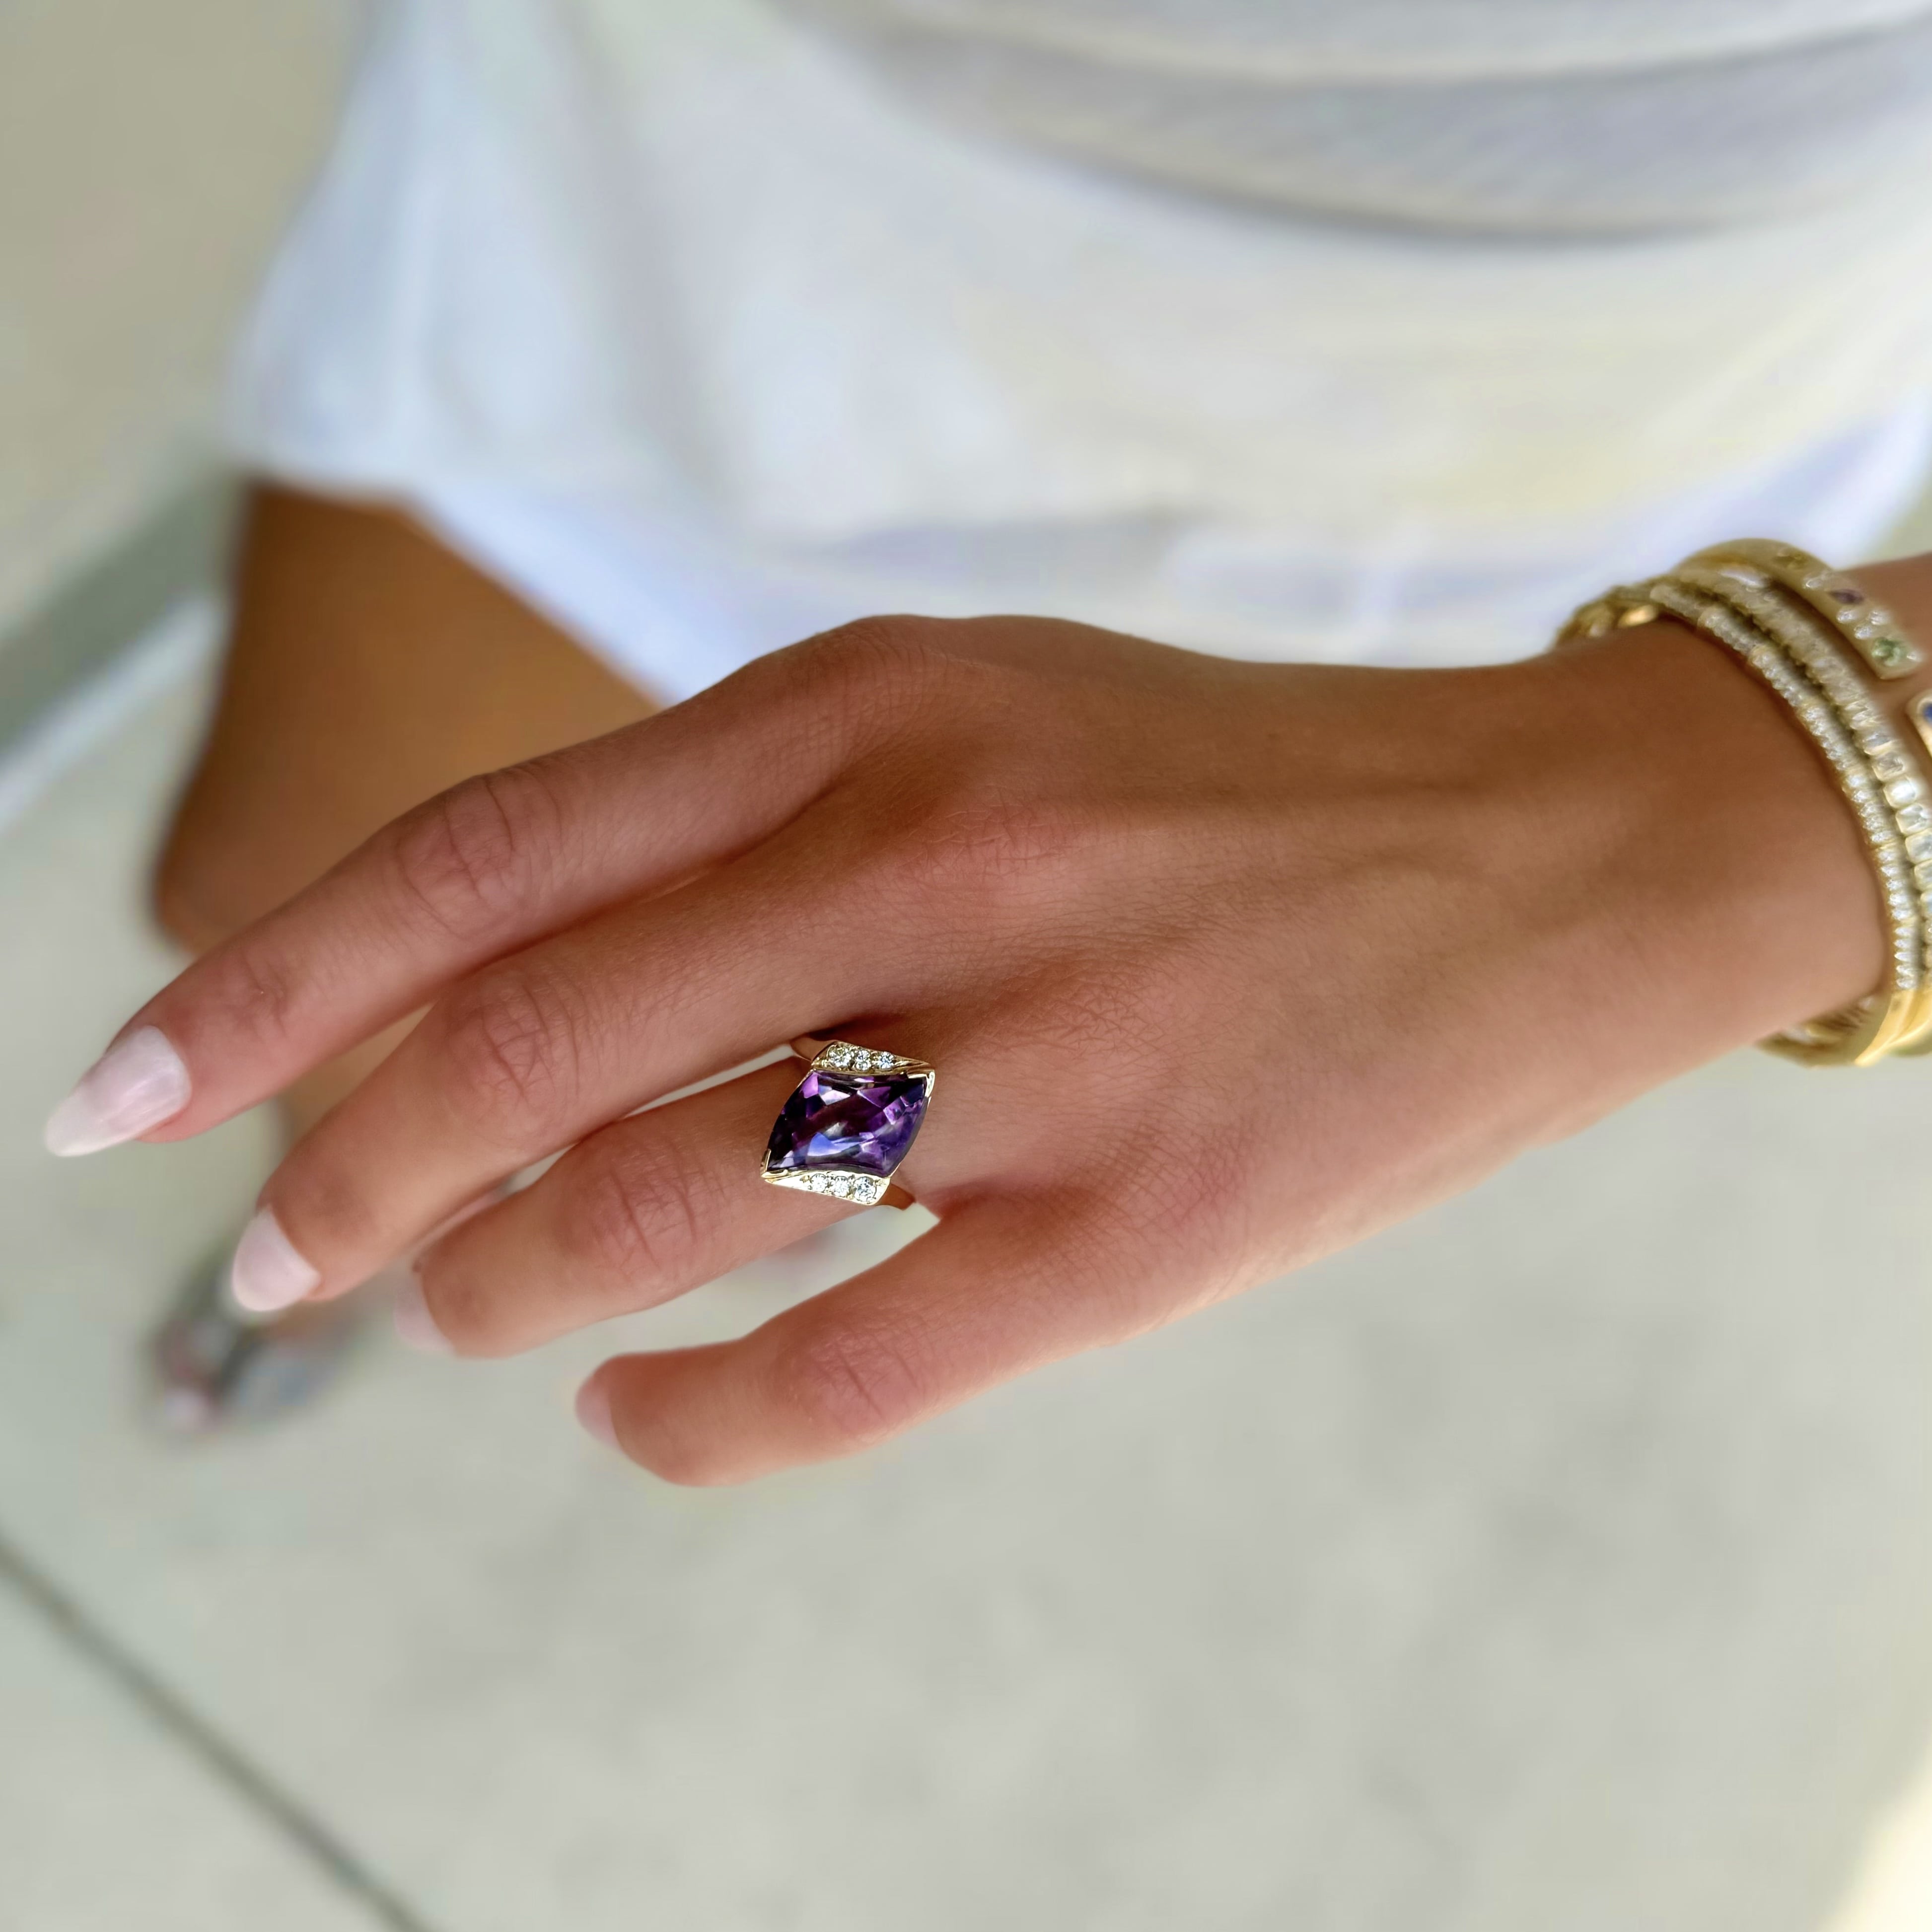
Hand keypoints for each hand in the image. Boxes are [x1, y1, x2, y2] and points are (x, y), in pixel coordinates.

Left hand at [50, 611, 1880, 1480]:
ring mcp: (1047, 1051)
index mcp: (871, 704)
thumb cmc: (1232, 796)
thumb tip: (512, 1002)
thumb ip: (751, 832)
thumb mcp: (975, 725)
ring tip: (463, 1315)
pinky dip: (683, 1420)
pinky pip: (833, 1369)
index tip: (134, 1088)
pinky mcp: (1145, 1231)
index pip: (484, 859)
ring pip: (653, 1212)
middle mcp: (938, 856)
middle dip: (344, 1173)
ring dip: (498, 1288)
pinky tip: (635, 1412)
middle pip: (521, 1046)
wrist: (1541, 852)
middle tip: (279, 1250)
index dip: (271, 985)